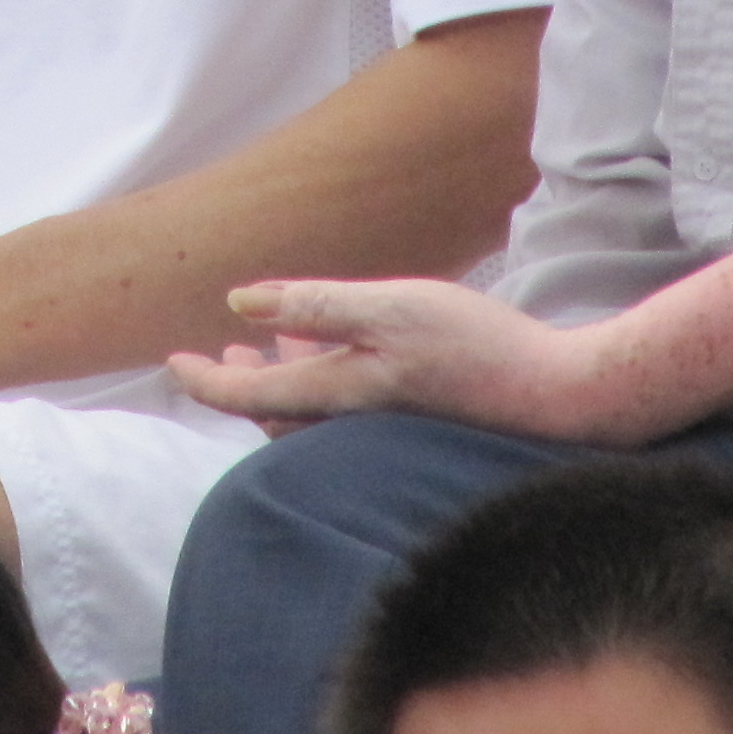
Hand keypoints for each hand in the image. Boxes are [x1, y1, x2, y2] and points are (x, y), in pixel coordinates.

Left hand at [167, 277, 597, 439]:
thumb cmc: (476, 345)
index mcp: (336, 395)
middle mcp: (351, 424)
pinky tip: (336, 350)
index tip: (173, 363)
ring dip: (281, 378)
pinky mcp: (411, 424)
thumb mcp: (389, 306)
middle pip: (274, 413)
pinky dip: (323, 383)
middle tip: (216, 352)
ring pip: (310, 414)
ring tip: (266, 343)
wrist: (559, 396)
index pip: (247, 397)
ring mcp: (382, 430)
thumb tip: (239, 303)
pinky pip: (345, 412)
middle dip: (241, 381)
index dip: (206, 380)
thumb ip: (313, 305)